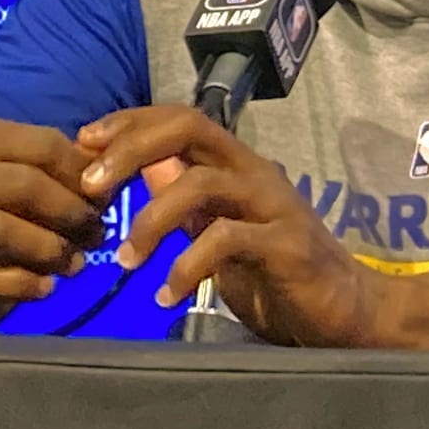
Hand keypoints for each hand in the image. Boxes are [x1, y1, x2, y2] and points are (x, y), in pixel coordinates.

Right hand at [0, 116, 107, 323]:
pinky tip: (45, 288)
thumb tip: (110, 167)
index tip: (106, 197)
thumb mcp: (14, 179)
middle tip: (96, 234)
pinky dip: (21, 283)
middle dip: (70, 211)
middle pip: (25, 184)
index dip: (83, 173)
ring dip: (48, 248)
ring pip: (0, 228)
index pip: (43, 145)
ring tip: (74, 264)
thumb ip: (57, 170)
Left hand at [77, 106, 395, 347]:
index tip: (84, 143)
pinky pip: (224, 241)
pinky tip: (167, 297)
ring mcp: (271, 204)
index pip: (180, 118)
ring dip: (150, 219)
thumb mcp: (219, 230)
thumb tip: (143, 166)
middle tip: (89, 186)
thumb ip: (186, 199)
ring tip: (125, 260)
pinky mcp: (284, 244)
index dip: (130, 122)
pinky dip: (185, 268)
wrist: (345, 311)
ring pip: (200, 182)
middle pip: (189, 128)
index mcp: (235, 165)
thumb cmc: (277, 272)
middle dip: (130, 149)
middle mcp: (254, 172)